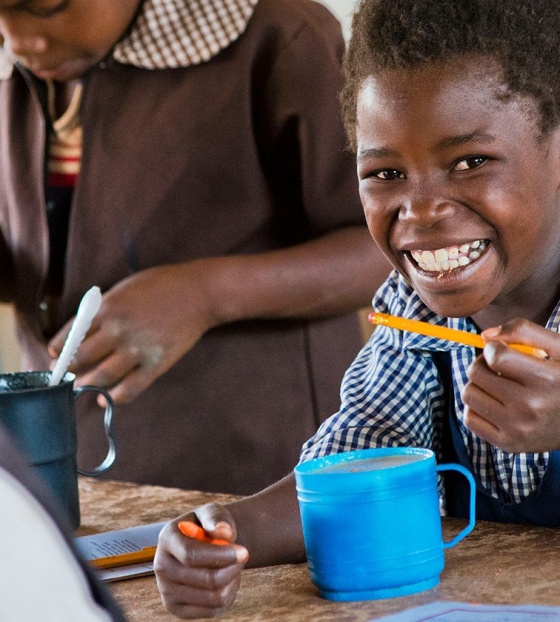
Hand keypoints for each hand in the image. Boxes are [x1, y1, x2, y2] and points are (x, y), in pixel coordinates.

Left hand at [48, 263, 216, 403]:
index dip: (58, 351)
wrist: (199, 292)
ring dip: (88, 385)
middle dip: (69, 370)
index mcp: (106, 308)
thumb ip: (103, 309)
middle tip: (67, 375)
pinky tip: (109, 397)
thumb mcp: (124, 288)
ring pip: (101, 377)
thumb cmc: (161, 285)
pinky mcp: (156, 364)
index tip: (56, 357)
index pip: (70, 336)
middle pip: (80, 359)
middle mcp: (118, 330)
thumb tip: (82, 332)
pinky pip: (130, 389)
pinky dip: (115, 397)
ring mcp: (137, 349)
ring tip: (84, 387)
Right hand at [154, 503, 248, 618]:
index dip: (219, 555)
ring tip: (234, 566)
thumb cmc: (209, 526)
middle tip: (244, 556)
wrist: (205, 543)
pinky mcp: (176, 609)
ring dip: (232, 581)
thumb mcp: (213, 512)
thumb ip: (216, 519)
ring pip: (213, 597)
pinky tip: (227, 580)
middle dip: (232, 568)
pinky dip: (228, 595)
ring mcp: (167, 590)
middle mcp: (161, 566)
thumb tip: (222, 532)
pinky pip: (213, 610)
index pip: (190, 554)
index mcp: (167, 538)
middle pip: (205, 579)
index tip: (244, 552)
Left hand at [462, 319, 559, 451]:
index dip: (493, 348)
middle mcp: (531, 407)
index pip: (496, 356)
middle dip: (483, 364)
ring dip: (478, 385)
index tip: (502, 351)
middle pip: (476, 374)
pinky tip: (495, 404)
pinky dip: (477, 407)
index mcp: (547, 380)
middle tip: (498, 367)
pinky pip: (469, 418)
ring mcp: (518, 429)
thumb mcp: (559, 348)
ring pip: (468, 394)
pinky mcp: (508, 445)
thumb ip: (524, 331)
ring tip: (497, 385)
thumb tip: (485, 336)